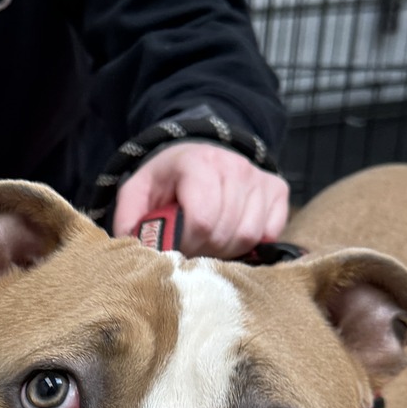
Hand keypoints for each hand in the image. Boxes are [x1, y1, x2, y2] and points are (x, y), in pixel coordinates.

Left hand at [112, 144, 288, 257]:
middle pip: (225, 232)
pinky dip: (252, 243)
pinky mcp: (277, 190)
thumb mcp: (138, 192)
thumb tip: (135, 253)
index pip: (202, 220)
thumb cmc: (167, 180)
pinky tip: (232, 234)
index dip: (187, 243)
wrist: (198, 155)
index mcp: (197, 162)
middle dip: (204, 250)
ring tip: (210, 242)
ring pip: (249, 235)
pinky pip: (271, 233)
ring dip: (227, 249)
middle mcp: (234, 165)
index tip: (176, 246)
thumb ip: (129, 219)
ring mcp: (259, 177)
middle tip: (191, 247)